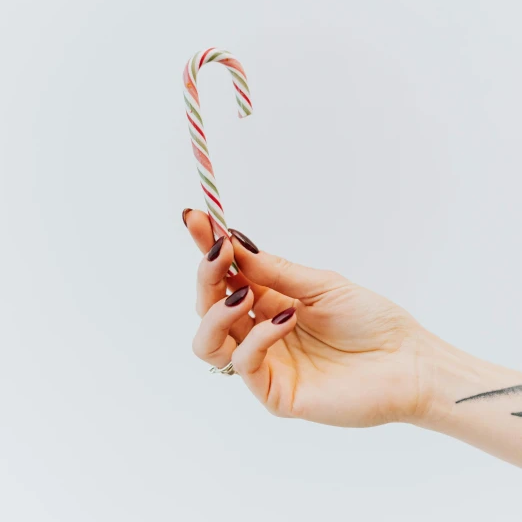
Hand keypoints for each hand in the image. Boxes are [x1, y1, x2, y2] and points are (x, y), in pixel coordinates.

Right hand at [186, 209, 426, 426]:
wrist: (407, 363)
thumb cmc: (371, 320)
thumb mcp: (320, 284)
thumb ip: (275, 271)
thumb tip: (234, 242)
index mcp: (269, 302)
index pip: (225, 275)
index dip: (207, 249)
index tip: (196, 218)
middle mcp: (259, 331)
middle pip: (207, 306)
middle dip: (207, 276)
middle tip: (219, 252)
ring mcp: (265, 363)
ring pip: (208, 342)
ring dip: (216, 311)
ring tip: (242, 293)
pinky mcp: (275, 393)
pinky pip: (244, 364)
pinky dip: (257, 337)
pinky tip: (285, 320)